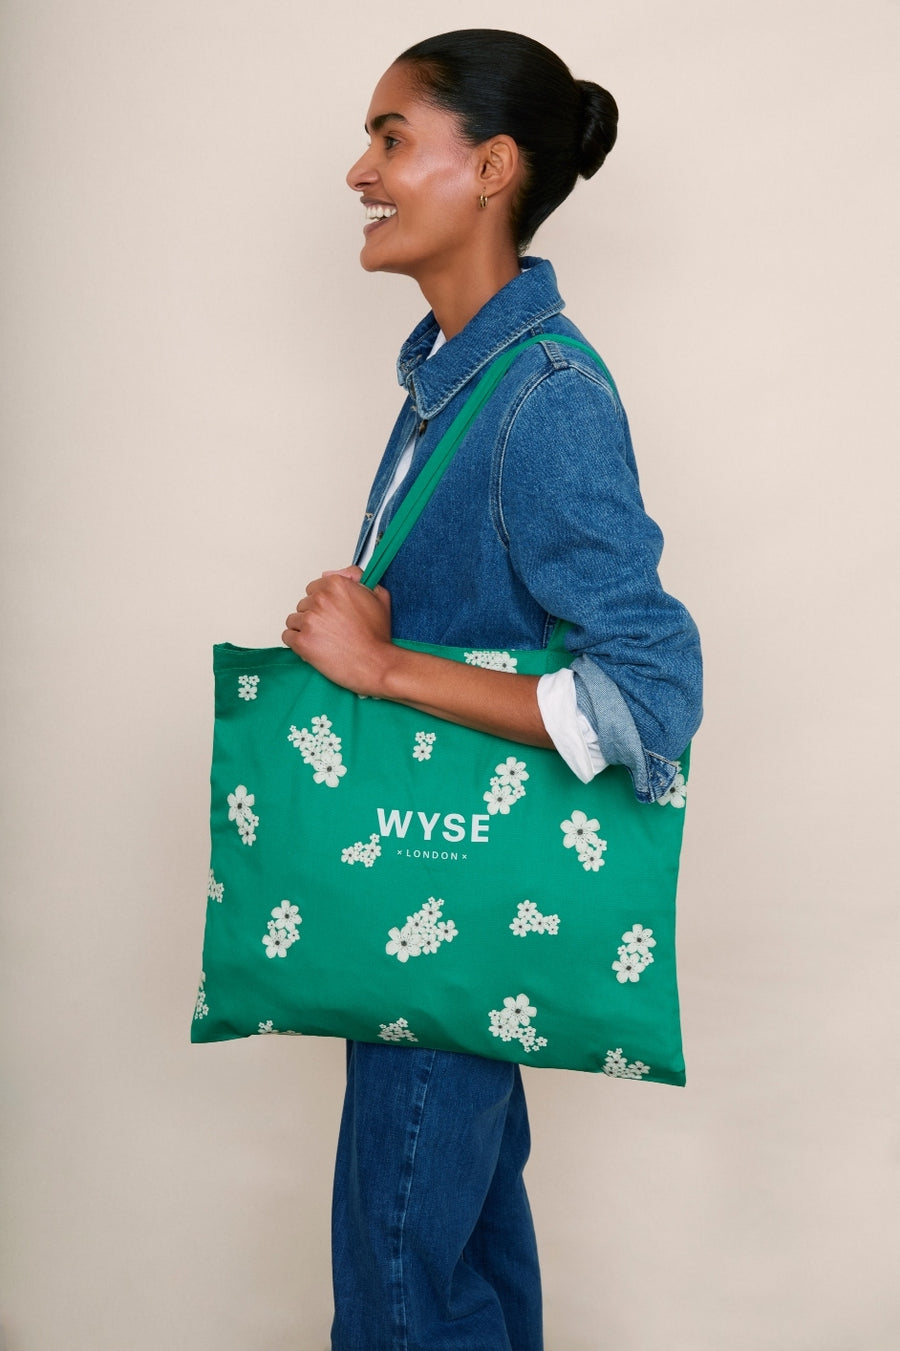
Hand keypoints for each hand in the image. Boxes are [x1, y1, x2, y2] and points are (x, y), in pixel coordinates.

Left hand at [282, 565, 392, 694]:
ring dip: (304, 629)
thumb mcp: (378, 595)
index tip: (332, 614)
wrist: (376, 664)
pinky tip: (312, 648)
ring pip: (293, 620)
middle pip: (303, 604)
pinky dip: (297, 643)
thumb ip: (355, 577)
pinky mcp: (302, 641)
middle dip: (314, 616)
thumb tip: (331, 573)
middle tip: (331, 630)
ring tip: (323, 640)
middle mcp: (320, 599)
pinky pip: (287, 636)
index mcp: (336, 584)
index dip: (323, 603)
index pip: (313, 588)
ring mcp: (309, 620)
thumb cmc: (377, 635)